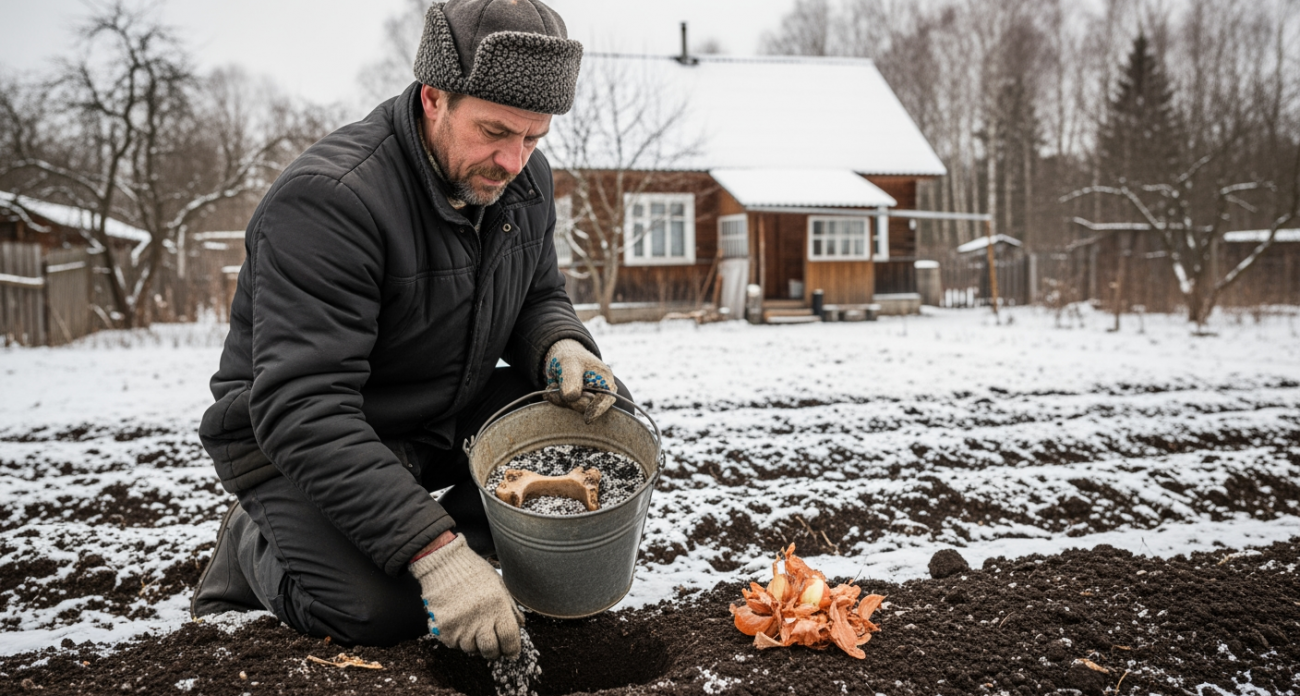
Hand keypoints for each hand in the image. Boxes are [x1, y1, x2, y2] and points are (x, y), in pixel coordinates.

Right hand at [409, 534, 522, 657]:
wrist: (443, 563)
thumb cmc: (474, 572)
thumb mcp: (499, 584)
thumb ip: (511, 607)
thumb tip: (521, 626)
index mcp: (497, 606)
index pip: (509, 638)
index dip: (513, 649)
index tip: (512, 652)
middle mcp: (480, 618)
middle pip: (491, 650)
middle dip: (495, 651)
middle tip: (494, 645)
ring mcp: (460, 626)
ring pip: (472, 649)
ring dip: (475, 643)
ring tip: (473, 627)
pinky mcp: (444, 629)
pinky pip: (455, 644)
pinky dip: (459, 639)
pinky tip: (459, 623)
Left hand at [543, 339, 615, 422]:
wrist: (562, 356)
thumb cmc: (571, 356)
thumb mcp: (570, 363)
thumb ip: (571, 379)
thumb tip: (571, 398)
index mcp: (606, 382)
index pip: (606, 400)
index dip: (597, 409)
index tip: (587, 419)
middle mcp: (599, 394)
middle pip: (588, 406)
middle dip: (569, 399)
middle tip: (552, 387)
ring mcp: (587, 400)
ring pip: (575, 408)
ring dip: (560, 398)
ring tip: (551, 385)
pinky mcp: (575, 403)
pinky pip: (566, 406)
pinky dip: (556, 399)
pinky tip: (549, 391)